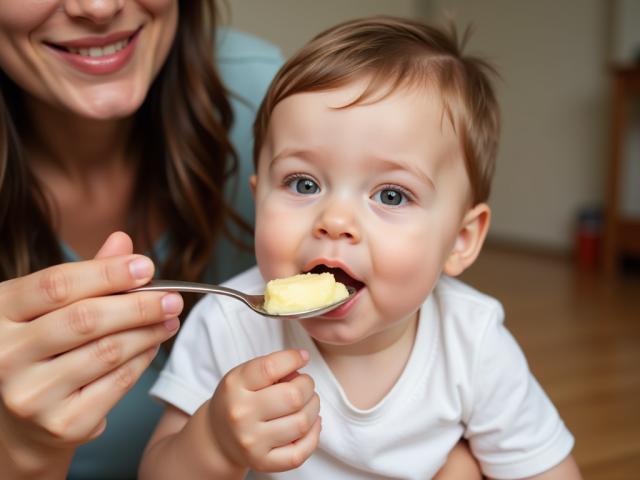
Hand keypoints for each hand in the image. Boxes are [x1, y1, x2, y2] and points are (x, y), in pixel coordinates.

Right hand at [0, 232, 181, 477]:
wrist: (19, 424)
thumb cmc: (38, 350)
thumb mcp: (47, 309)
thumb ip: (85, 276)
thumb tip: (123, 241)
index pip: (57, 285)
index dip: (107, 272)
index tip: (147, 266)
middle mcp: (4, 355)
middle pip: (85, 320)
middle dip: (138, 305)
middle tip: (173, 297)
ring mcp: (30, 394)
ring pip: (107, 351)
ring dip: (148, 331)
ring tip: (170, 318)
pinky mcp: (60, 424)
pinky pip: (117, 383)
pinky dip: (142, 359)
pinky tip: (154, 344)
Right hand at [208, 349, 321, 472]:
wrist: (217, 438)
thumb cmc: (238, 400)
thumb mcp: (244, 376)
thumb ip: (272, 367)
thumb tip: (302, 360)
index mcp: (235, 386)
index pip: (270, 367)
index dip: (293, 358)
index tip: (303, 357)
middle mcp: (240, 415)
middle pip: (294, 397)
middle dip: (308, 386)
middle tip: (305, 385)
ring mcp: (251, 442)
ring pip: (302, 423)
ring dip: (313, 408)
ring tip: (307, 403)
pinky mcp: (262, 463)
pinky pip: (300, 452)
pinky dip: (313, 435)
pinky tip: (311, 424)